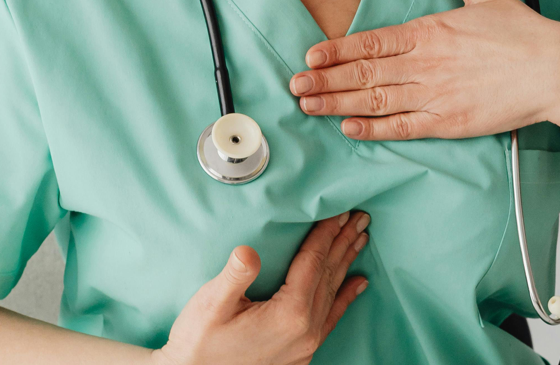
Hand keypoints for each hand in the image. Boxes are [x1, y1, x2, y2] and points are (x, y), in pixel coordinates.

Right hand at [153, 212, 371, 364]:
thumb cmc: (199, 343)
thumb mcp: (211, 305)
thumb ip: (234, 276)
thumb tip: (248, 251)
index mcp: (289, 313)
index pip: (313, 262)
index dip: (326, 233)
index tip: (340, 210)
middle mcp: (306, 330)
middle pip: (329, 275)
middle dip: (344, 242)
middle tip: (360, 216)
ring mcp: (306, 345)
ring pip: (333, 293)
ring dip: (346, 263)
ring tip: (360, 238)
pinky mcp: (301, 353)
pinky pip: (331, 318)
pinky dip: (345, 297)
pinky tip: (358, 284)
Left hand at [289, 0, 559, 140]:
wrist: (556, 70)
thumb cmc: (525, 35)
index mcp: (429, 31)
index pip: (370, 42)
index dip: (337, 50)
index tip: (311, 54)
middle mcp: (424, 63)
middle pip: (363, 73)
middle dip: (325, 79)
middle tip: (295, 85)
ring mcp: (434, 95)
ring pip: (375, 100)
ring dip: (337, 103)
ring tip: (309, 105)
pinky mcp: (449, 123)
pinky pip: (402, 127)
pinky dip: (373, 128)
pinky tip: (348, 128)